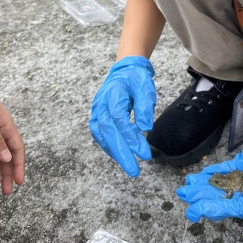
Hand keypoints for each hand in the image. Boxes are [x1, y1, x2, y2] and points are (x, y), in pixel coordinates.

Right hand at [89, 56, 155, 176]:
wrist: (123, 72)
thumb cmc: (135, 79)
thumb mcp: (146, 86)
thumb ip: (145, 106)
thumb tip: (145, 129)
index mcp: (113, 92)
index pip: (119, 118)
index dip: (131, 136)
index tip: (144, 153)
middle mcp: (101, 102)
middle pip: (108, 130)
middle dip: (121, 152)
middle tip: (134, 170)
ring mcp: (96, 110)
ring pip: (101, 135)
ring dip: (114, 151)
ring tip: (129, 166)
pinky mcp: (96, 117)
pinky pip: (99, 135)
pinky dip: (109, 146)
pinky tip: (120, 155)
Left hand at [176, 107, 242, 242]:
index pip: (233, 208)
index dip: (213, 210)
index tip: (195, 211)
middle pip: (224, 198)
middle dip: (203, 198)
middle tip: (183, 198)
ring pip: (222, 184)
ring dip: (204, 186)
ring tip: (186, 187)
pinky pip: (226, 170)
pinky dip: (213, 172)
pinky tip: (200, 176)